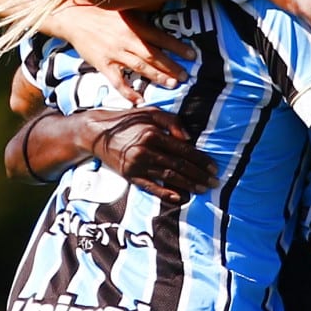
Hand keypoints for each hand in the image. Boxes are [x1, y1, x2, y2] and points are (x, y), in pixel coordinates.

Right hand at [63, 6, 191, 100]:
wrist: (73, 18)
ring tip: (171, 84)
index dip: (177, 46)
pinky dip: (128, 91)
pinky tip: (139, 100)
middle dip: (170, 66)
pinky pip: (117, 81)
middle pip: (153, 55)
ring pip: (139, 67)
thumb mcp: (123, 9)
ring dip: (156, 77)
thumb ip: (141, 19)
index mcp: (133, 25)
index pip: (160, 37)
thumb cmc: (100, 12)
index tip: (192, 55)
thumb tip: (161, 21)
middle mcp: (126, 39)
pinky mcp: (102, 64)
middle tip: (185, 76)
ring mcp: (114, 53)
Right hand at [91, 109, 218, 202]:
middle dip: (199, 176)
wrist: (96, 133)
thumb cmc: (127, 120)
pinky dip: (166, 193)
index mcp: (153, 134)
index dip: (201, 160)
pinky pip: (150, 187)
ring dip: (188, 185)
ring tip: (203, 190)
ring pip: (169, 177)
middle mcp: (146, 150)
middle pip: (179, 166)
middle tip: (214, 183)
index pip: (184, 150)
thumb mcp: (150, 112)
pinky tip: (179, 197)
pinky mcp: (129, 176)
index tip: (214, 168)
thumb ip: (171, 121)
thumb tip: (188, 138)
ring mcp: (137, 165)